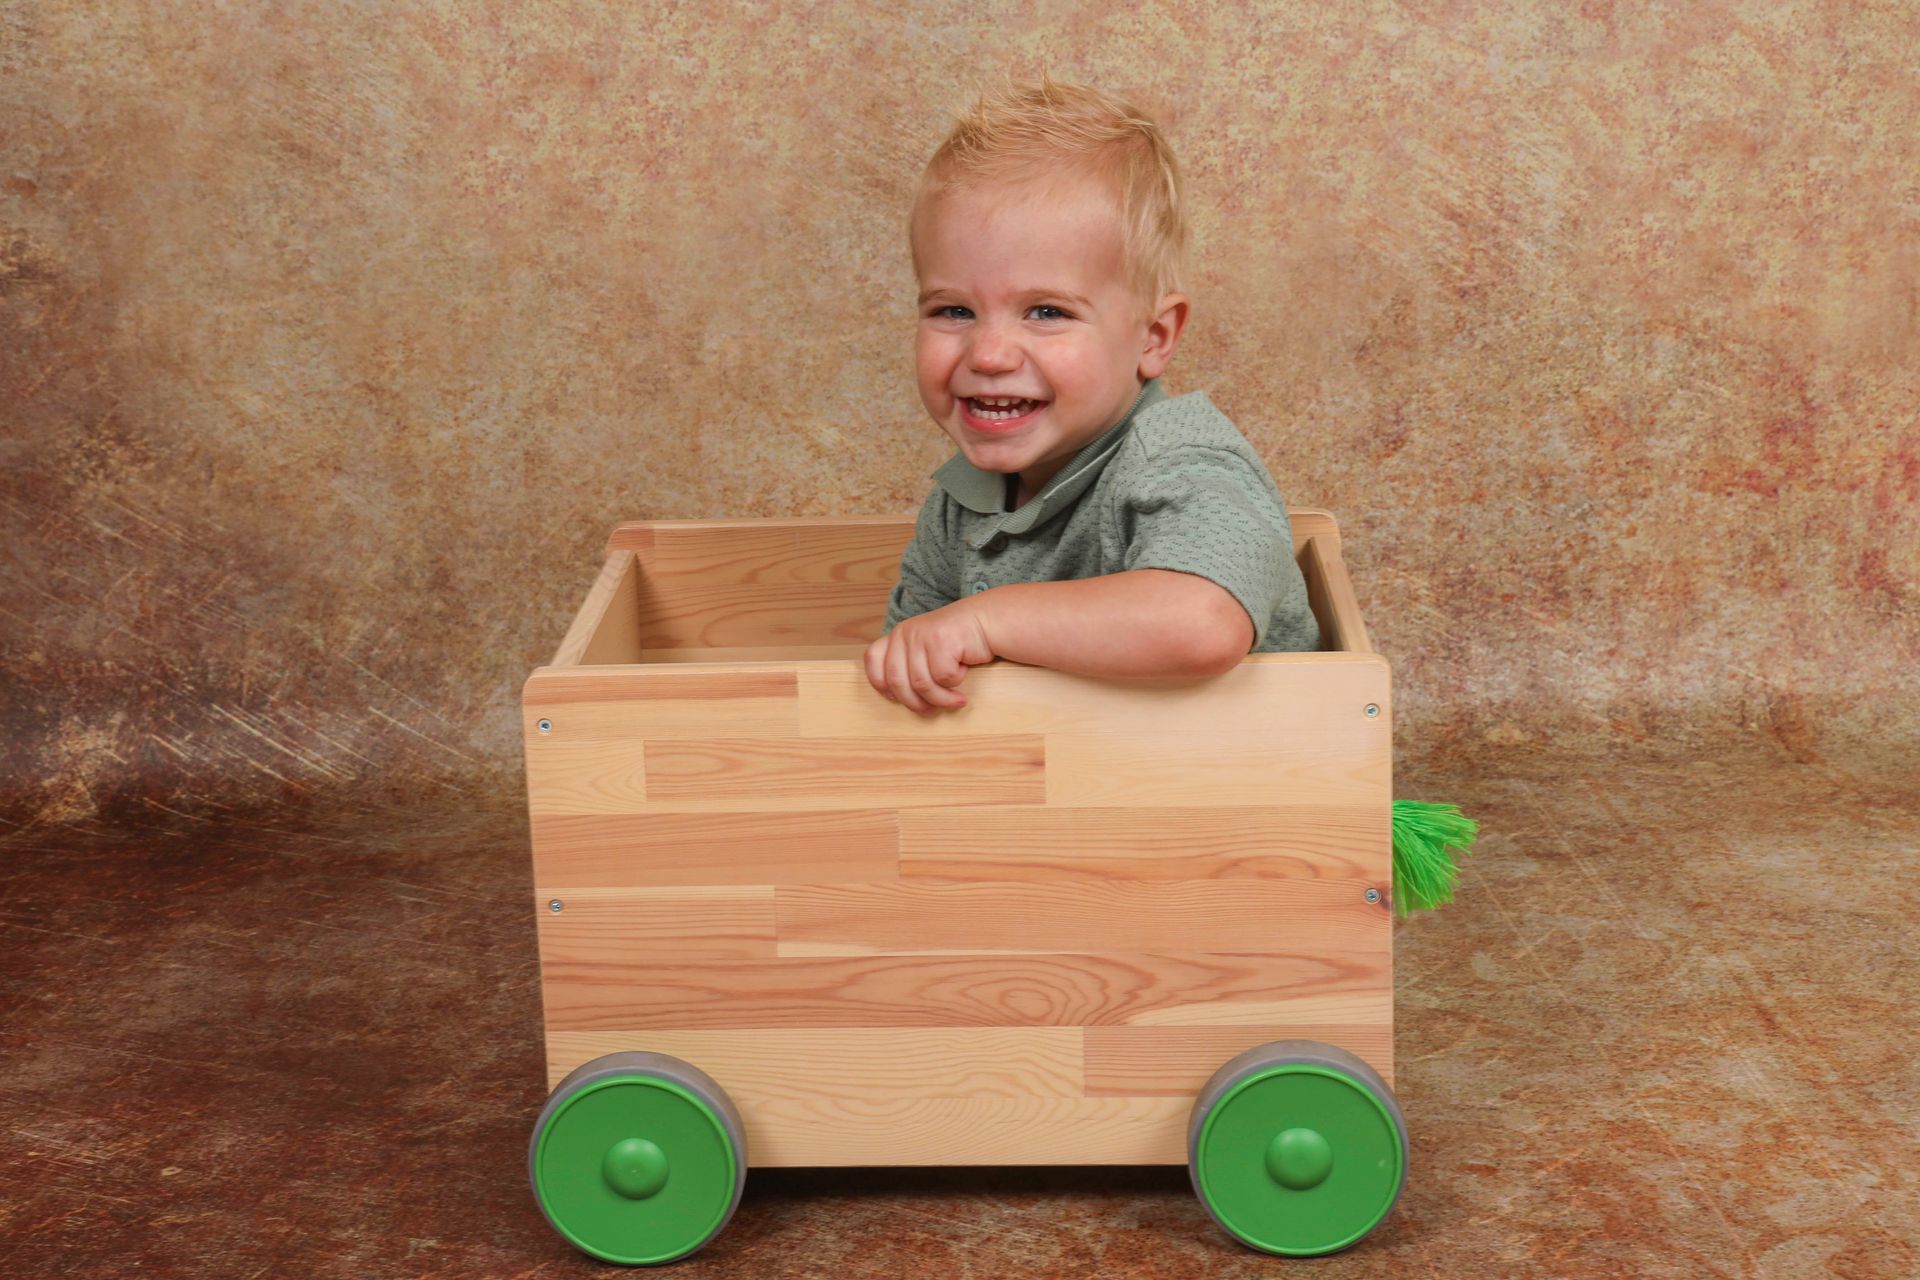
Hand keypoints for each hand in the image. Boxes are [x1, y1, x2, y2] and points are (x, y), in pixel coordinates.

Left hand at [864, 599, 994, 713]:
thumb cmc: (958, 644)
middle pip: (896, 681)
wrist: (987, 621)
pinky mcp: (940, 640)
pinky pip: (942, 677)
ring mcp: (921, 635)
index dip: (881, 684)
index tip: (898, 697)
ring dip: (941, 699)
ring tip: (956, 701)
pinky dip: (955, 682)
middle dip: (915, 703)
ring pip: (921, 684)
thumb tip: (895, 697)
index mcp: (898, 635)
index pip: (873, 660)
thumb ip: (908, 665)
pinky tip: (964, 672)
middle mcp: (905, 633)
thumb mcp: (926, 651)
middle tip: (931, 710)